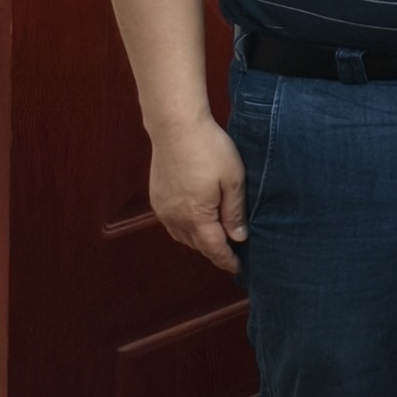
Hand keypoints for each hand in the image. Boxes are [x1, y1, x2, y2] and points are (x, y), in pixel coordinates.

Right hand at [148, 112, 248, 272]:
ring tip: (216, 239)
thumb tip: (238, 237)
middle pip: (196, 244)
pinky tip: (197, 221)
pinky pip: (172, 223)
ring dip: (199, 240)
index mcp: (196, 216)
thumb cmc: (209, 150)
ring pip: (182, 236)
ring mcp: (163, 209)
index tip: (238, 267)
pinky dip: (186, 228)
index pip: (213, 248)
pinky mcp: (157, 198)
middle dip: (214, 251)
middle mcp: (175, 218)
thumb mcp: (234, 180)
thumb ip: (234, 211)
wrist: (177, 129)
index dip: (226, 260)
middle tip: (231, 253)